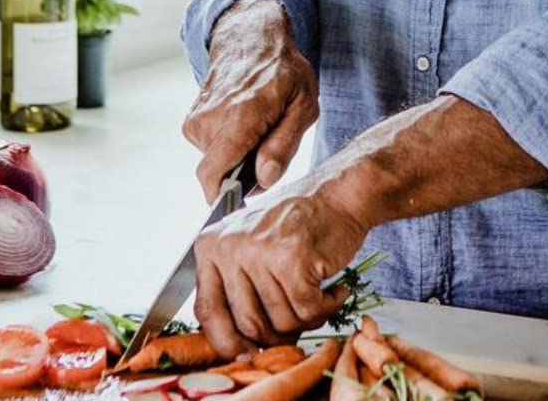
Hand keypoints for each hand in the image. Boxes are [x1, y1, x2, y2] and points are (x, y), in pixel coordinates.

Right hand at [182, 0, 318, 200]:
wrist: (250, 39)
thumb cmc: (283, 70)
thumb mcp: (304, 105)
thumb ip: (284, 144)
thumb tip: (264, 180)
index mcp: (239, 116)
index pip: (212, 174)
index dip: (224, 199)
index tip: (242, 205)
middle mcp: (210, 120)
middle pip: (222, 172)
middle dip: (246, 171)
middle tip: (270, 144)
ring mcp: (197, 120)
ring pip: (218, 162)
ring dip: (240, 156)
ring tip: (259, 127)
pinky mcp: (192, 123)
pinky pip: (211, 150)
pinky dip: (229, 145)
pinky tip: (243, 122)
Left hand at [193, 178, 366, 356]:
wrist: (339, 193)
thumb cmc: (299, 221)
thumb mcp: (250, 243)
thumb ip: (234, 285)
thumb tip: (234, 345)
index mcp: (212, 245)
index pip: (207, 311)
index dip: (226, 342)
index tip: (245, 354)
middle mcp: (231, 248)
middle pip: (248, 324)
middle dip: (277, 333)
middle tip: (300, 318)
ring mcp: (261, 254)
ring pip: (281, 322)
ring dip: (307, 318)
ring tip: (320, 294)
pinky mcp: (293, 261)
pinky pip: (308, 312)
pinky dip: (326, 307)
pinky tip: (334, 290)